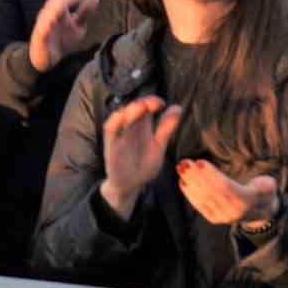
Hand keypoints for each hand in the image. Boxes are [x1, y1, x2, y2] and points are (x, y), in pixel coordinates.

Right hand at [28, 0, 99, 72]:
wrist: (49, 59)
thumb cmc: (62, 40)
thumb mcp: (78, 25)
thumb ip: (85, 11)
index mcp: (57, 11)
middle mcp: (49, 16)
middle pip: (52, 3)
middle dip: (61, 0)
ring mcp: (43, 27)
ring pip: (45, 15)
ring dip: (53, 9)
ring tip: (62, 7)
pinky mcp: (40, 39)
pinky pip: (41, 31)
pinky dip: (45, 26)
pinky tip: (52, 22)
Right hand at [99, 96, 181, 217]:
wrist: (130, 186)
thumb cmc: (143, 165)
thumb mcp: (158, 146)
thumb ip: (166, 129)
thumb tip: (178, 107)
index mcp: (142, 127)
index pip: (145, 108)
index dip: (152, 102)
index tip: (161, 103)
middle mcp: (130, 129)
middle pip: (133, 110)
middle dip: (142, 103)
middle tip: (152, 103)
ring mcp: (120, 136)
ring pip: (120, 117)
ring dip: (129, 110)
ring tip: (140, 106)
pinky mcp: (111, 147)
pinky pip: (110, 131)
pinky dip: (114, 122)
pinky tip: (121, 116)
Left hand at [177, 158, 277, 226]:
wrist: (260, 212)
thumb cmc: (262, 192)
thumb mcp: (268, 186)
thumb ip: (265, 185)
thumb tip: (262, 183)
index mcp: (247, 201)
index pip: (225, 186)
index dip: (211, 174)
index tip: (200, 162)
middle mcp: (233, 211)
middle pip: (211, 192)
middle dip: (196, 176)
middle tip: (185, 162)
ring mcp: (223, 217)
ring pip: (204, 198)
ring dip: (191, 183)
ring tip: (181, 168)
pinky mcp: (214, 219)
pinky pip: (200, 206)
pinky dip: (190, 194)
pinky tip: (182, 182)